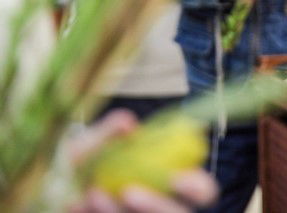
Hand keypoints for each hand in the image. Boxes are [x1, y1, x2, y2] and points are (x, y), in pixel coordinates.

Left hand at [67, 110, 217, 212]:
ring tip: (93, 193)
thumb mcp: (85, 147)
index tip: (176, 176)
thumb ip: (106, 134)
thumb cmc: (73, 167)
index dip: (196, 187)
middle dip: (157, 206)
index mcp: (167, 182)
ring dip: (117, 212)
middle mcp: (158, 207)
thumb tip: (128, 123)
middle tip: (129, 191)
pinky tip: (76, 203)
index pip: (201, 191)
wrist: (45, 190)